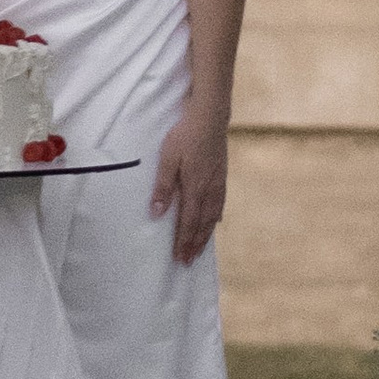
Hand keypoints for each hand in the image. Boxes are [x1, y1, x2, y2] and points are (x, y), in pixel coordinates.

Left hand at [149, 103, 229, 266]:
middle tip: (188, 262)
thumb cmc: (186, 135)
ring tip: (199, 249)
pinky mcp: (221, 176)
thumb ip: (163, 187)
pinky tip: (214, 222)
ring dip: (205, 235)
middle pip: (202, 225)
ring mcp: (218, 184)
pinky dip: (215, 219)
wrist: (211, 117)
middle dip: (194, 245)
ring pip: (213, 217)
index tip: (179, 258)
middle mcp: (209, 190)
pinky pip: (219, 205)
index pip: (188, 222)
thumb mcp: (168, 158)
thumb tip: (156, 213)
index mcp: (195, 188)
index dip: (183, 242)